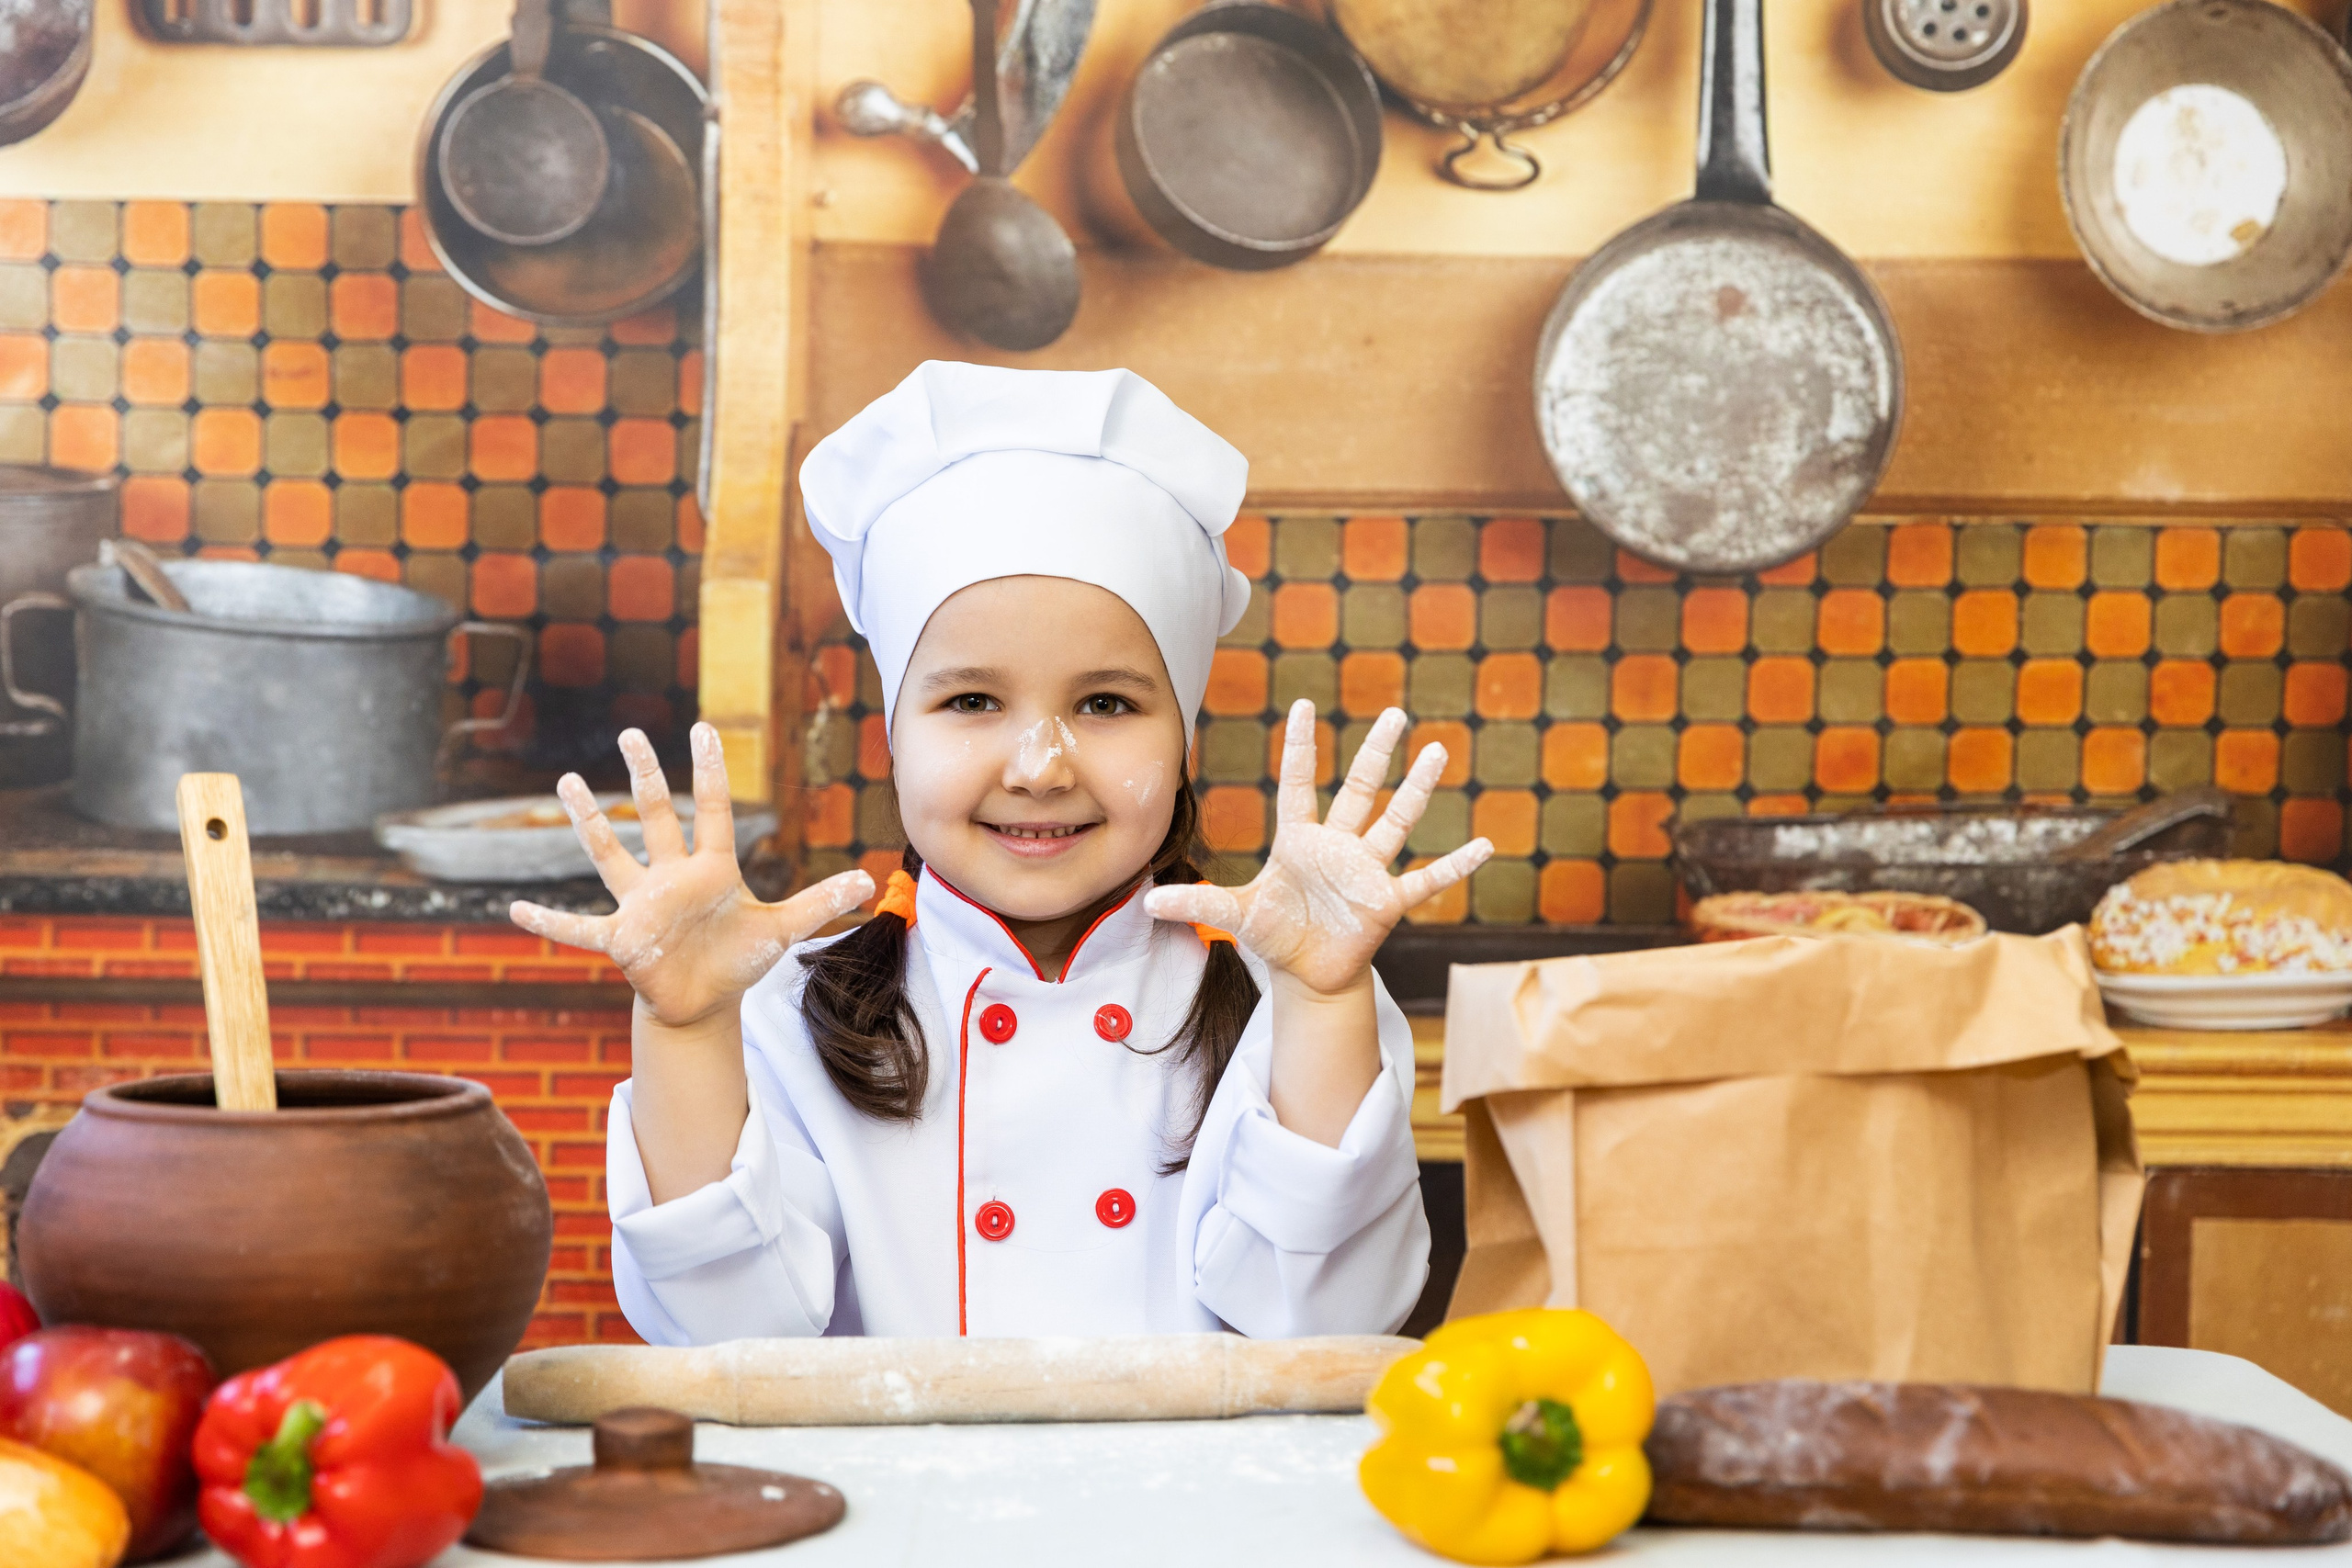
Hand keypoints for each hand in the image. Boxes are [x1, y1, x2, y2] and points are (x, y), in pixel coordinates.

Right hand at [510, 723, 873, 1027]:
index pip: (712, 810)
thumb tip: (866, 878)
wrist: (703, 1001)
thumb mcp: (781, 930)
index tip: (703, 729)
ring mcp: (642, 905)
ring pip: (611, 855)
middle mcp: (672, 878)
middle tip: (631, 732)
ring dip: (590, 823)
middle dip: (647, 777)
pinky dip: (548, 922)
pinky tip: (515, 909)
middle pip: (658, 817)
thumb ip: (818, 903)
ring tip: (568, 781)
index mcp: (712, 870)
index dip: (710, 772)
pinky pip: (578, 928)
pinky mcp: (622, 940)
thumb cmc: (737, 958)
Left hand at [1143, 701, 1491, 995]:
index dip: (1300, 748)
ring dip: (1418, 790)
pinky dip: (1455, 865)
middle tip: (1394, 714)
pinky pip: (1426, 880)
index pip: (1299, 784)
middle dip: (1375, 753)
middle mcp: (1338, 846)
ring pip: (1396, 822)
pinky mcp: (1387, 902)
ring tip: (1438, 751)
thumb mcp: (1235, 917)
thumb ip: (1198, 905)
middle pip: (1360, 790)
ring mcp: (1367, 871)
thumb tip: (1147, 902)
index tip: (1303, 706)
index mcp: (1299, 840)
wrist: (1308, 974)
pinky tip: (1485, 846)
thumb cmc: (1275, 934)